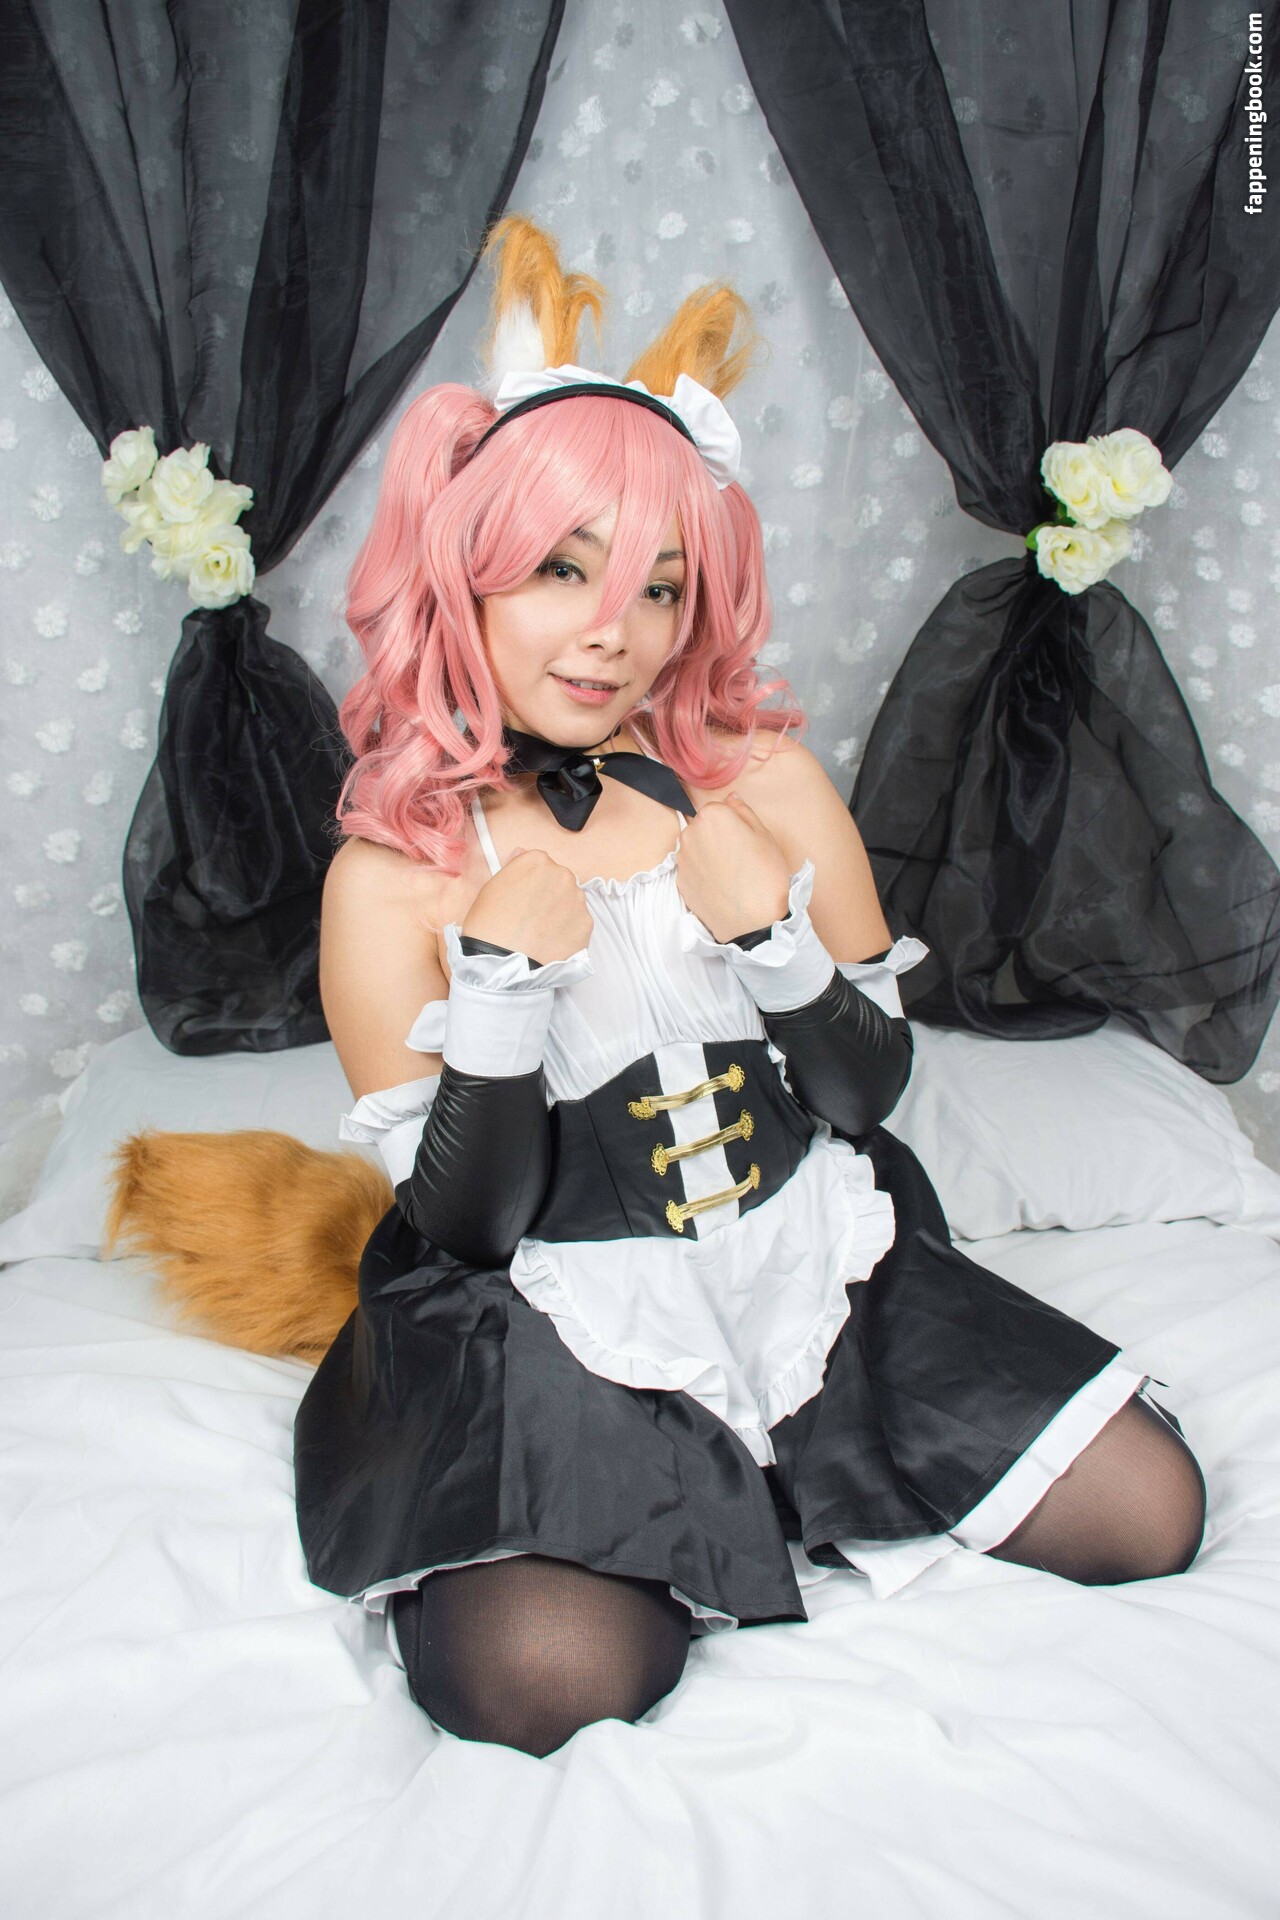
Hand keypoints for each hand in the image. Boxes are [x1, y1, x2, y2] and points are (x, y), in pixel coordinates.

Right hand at [460, 848, 592, 961]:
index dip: (531, 881)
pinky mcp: (586, 925)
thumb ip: (514, 867)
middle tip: (532, 916)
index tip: (524, 896)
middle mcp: (562, 875)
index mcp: (536, 861)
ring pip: (571, 901)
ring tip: (541, 932)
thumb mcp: (492, 886)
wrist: (502, 962)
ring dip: (560, 912)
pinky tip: (550, 942)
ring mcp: (577, 900)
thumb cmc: (489, 925)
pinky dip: (568, 932)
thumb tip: (522, 854)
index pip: (539, 864)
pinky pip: (578, 924)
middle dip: (549, 895)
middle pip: (559, 880)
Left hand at [675, 792, 791, 942]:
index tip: (744, 838)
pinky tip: (719, 886)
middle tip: (738, 856)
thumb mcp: (765, 836)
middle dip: (716, 836)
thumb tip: (732, 799)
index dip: (733, 823)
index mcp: (712, 816)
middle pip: (702, 827)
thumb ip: (744, 812)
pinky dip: (702, 874)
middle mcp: (690, 834)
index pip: (718, 809)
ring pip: (695, 848)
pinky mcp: (679, 882)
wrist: (752, 923)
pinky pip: (691, 869)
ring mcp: (682, 860)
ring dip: (707, 854)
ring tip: (729, 873)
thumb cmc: (765, 876)